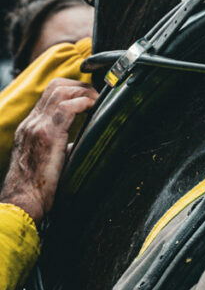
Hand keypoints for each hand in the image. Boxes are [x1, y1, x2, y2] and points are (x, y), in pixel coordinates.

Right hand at [0, 79, 98, 225]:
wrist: (21, 203)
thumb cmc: (36, 189)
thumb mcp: (49, 160)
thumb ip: (62, 147)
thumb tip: (79, 144)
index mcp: (31, 127)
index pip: (50, 94)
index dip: (73, 90)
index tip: (90, 97)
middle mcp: (32, 123)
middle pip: (55, 86)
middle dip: (81, 86)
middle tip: (98, 97)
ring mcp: (37, 127)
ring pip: (60, 91)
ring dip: (84, 92)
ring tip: (98, 102)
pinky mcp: (46, 136)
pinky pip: (66, 108)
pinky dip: (83, 103)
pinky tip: (93, 108)